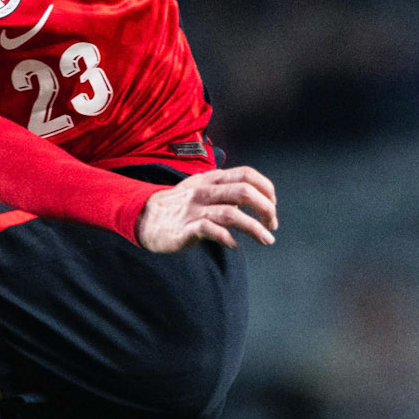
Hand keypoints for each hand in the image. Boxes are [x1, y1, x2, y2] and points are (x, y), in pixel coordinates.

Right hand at [135, 166, 277, 253]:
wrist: (145, 217)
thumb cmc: (180, 205)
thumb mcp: (203, 188)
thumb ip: (228, 191)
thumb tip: (256, 201)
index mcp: (212, 178)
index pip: (247, 174)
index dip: (266, 189)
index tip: (272, 206)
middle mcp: (205, 190)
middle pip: (244, 192)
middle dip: (266, 209)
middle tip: (272, 225)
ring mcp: (195, 209)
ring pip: (232, 213)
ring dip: (254, 227)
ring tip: (266, 239)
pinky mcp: (186, 228)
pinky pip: (211, 230)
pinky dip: (227, 237)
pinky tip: (233, 244)